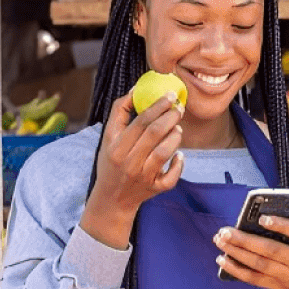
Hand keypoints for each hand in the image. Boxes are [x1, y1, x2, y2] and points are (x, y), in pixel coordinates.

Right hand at [80, 92, 185, 248]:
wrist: (112, 199)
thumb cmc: (112, 162)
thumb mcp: (108, 138)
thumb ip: (119, 112)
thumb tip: (137, 89)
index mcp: (116, 147)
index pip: (140, 122)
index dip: (157, 106)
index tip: (170, 95)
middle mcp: (128, 162)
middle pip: (153, 134)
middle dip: (170, 117)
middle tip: (179, 108)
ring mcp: (142, 177)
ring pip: (164, 153)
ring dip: (175, 137)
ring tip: (178, 129)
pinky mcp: (153, 189)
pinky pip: (171, 177)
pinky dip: (178, 164)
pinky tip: (179, 155)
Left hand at [214, 216, 288, 288]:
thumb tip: (256, 221)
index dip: (281, 225)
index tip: (262, 219)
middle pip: (270, 250)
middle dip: (244, 240)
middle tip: (225, 231)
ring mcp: (287, 276)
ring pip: (258, 264)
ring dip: (236, 252)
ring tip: (220, 241)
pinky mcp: (276, 286)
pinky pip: (253, 278)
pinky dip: (236, 269)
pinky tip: (223, 260)